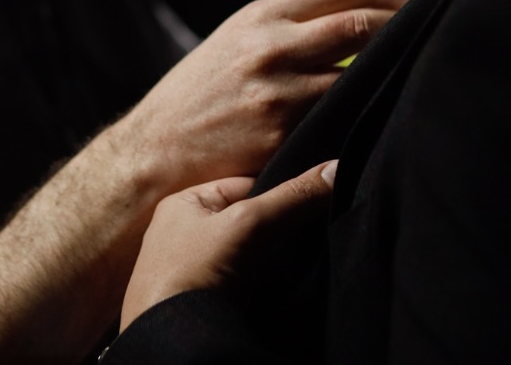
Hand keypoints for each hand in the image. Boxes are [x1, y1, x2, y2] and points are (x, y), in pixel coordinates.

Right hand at [112, 0, 409, 193]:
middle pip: (364, 20)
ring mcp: (280, 91)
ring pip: (362, 70)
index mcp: (262, 14)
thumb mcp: (235, 40)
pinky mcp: (286, 134)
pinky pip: (345, 116)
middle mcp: (272, 45)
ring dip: (393, 70)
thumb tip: (354, 13)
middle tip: (428, 32)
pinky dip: (368, 108)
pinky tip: (383, 111)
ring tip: (415, 71)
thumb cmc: (201, 96)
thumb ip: (287, 24)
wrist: (154, 153)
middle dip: (405, 23)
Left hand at [119, 161, 337, 330]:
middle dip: (276, 231)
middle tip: (306, 239)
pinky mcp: (201, 303)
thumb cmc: (196, 273)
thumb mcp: (250, 223)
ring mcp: (191, 272)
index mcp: (184, 204)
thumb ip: (293, 196)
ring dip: (269, 263)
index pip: (246, 186)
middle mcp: (183, 234)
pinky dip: (260, 287)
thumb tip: (336, 168)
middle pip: (249, 222)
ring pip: (248, 256)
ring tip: (290, 267)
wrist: (174, 342)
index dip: (280, 195)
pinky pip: (242, 284)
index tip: (310, 206)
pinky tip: (275, 290)